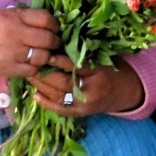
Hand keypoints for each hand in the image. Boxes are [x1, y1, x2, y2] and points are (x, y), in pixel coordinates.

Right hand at [0, 7, 60, 77]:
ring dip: (47, 56)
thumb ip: (29, 17)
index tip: (55, 29)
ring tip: (44, 53)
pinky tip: (32, 62)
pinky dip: (36, 67)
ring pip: (43, 57)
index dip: (55, 25)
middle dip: (56, 42)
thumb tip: (52, 23)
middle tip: (55, 43)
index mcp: (16, 18)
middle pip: (48, 39)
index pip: (46, 19)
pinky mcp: (11, 69)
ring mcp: (14, 54)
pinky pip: (33, 70)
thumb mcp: (8, 14)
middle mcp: (16, 35)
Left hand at [29, 54, 144, 116]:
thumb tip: (54, 42)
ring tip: (30, 75)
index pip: (75, 65)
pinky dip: (47, 103)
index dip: (58, 60)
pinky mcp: (82, 113)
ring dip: (42, 86)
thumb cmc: (110, 68)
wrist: (125, 91)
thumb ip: (82, 52)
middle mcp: (92, 89)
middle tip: (31, 64)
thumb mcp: (101, 57)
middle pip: (64, 83)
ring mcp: (86, 103)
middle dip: (45, 74)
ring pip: (60, 96)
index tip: (45, 52)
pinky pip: (62, 110)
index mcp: (99, 71)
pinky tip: (35, 95)